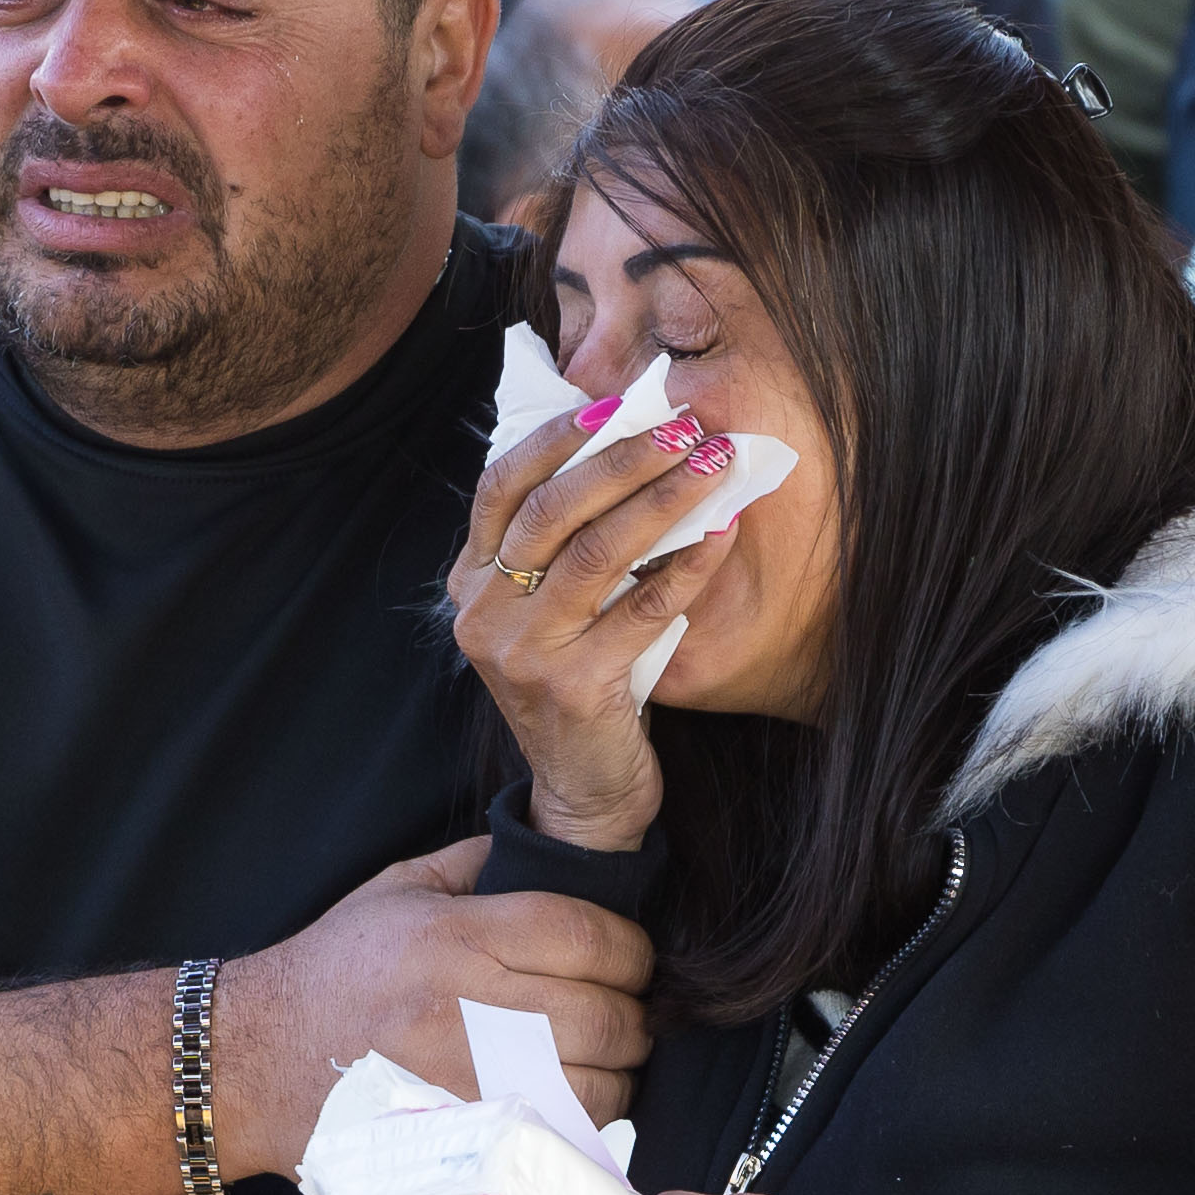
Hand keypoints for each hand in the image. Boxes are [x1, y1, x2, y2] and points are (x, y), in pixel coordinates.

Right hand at [222, 840, 655, 1164]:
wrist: (254, 1061)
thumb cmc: (333, 971)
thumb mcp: (397, 890)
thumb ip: (480, 863)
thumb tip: (561, 847)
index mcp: (454, 937)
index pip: (584, 934)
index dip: (631, 949)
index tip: (632, 957)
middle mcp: (464, 1009)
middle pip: (604, 1013)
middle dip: (634, 1013)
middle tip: (627, 1009)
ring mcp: (467, 1084)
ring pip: (595, 1081)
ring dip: (619, 1070)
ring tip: (604, 1057)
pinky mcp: (464, 1140)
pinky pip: (561, 1132)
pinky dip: (586, 1117)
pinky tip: (573, 1097)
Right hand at [448, 391, 738, 849]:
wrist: (584, 791)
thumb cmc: (580, 683)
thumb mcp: (550, 611)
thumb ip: (562, 545)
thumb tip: (628, 445)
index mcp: (471, 582)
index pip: (500, 487)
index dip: (556, 439)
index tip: (614, 403)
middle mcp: (484, 612)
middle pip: (552, 509)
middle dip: (624, 457)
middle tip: (684, 426)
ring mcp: (523, 652)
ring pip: (596, 551)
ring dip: (663, 498)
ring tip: (714, 464)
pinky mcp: (573, 686)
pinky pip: (643, 608)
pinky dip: (688, 565)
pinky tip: (723, 533)